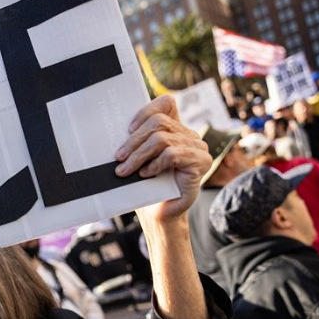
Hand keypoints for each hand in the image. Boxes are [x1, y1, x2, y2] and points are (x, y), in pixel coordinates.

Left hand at [114, 95, 209, 222]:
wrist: (160, 214)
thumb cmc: (147, 186)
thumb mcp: (139, 158)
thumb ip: (138, 140)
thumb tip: (117, 127)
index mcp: (176, 130)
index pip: (166, 104)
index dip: (146, 111)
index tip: (128, 129)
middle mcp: (190, 136)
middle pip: (159, 123)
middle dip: (134, 141)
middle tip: (118, 158)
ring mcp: (198, 148)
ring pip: (162, 140)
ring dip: (138, 156)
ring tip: (124, 170)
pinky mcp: (201, 163)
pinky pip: (172, 154)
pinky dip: (154, 164)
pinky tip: (145, 174)